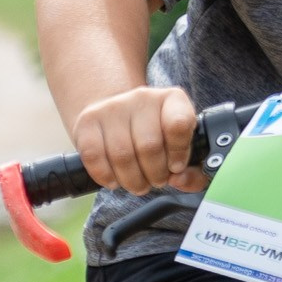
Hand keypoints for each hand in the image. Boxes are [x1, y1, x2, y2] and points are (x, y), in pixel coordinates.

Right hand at [74, 83, 206, 196]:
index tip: (175, 167)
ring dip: (132, 180)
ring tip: (137, 184)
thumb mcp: (180, 148)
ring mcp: (113, 107)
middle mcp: (143, 97)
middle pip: (149, 146)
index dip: (179, 153)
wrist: (118, 115)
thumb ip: (192, 170)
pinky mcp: (88, 120)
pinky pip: (94, 156)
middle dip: (155, 175)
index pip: (178, 124)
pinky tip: (114, 180)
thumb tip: (181, 180)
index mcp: (172, 99)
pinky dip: (106, 176)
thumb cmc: (156, 137)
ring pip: (122, 155)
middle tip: (155, 181)